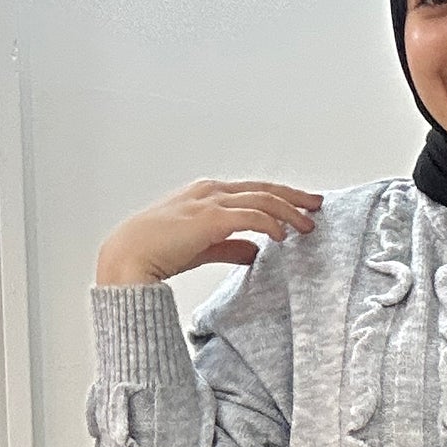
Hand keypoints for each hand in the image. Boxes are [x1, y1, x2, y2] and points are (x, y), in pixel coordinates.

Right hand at [95, 178, 323, 285]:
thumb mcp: (201, 246)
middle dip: (294, 196)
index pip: (253, 190)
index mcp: (206, 193)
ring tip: (308, 226)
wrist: (128, 258)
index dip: (281, 197)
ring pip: (262, 199)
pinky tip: (283, 236)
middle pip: (264, 188)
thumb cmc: (156, 252)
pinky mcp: (210, 218)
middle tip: (318, 204)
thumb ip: (230, 246)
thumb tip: (256, 251)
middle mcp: (210, 191)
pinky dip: (270, 224)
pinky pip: (250, 216)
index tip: (302, 205)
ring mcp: (210, 202)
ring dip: (289, 211)